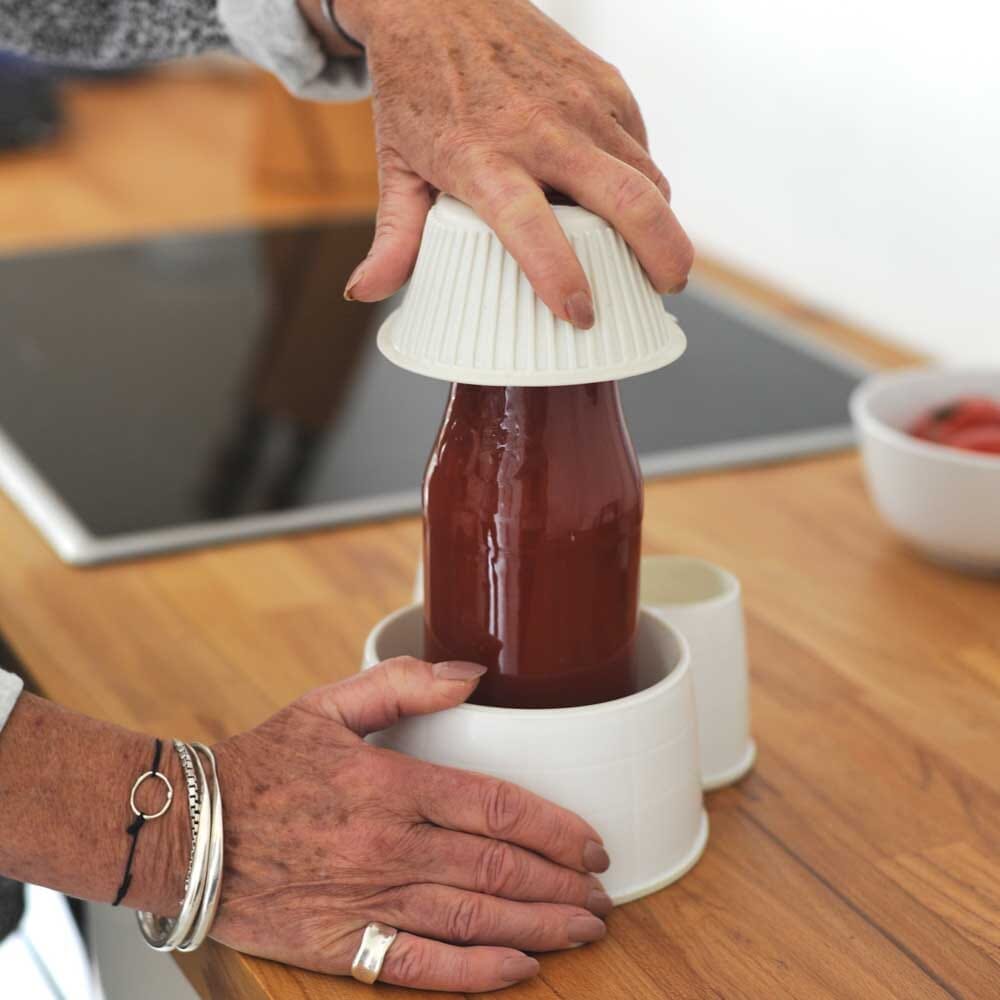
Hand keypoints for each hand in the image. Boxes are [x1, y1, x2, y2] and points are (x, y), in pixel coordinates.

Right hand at [211, 657, 612, 992]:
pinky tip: (520, 969)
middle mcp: (388, 845)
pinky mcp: (343, 944)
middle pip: (499, 869)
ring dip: (540, 927)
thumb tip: (473, 675)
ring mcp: (367, 900)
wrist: (185, 830)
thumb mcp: (327, 703)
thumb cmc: (261, 764)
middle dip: (563, 884)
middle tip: (602, 894)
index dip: (556, 828)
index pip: (497, 807)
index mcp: (391, 783)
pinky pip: (421, 967)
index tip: (592, 842)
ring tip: (584, 930)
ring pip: (474, 920)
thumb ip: (404, 682)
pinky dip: (476, 973)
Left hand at [331, 0, 693, 326]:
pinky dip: (643, 182)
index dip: (560, 274)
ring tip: (655, 256)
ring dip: (662, 223)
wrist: (438, 0)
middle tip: (667, 288)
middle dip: (663, 253)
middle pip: (627, 198)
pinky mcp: (605, 82)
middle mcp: (541, 128)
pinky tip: (626, 202)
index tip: (581, 314)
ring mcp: (581, 102)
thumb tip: (364, 293)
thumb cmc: (416, 90)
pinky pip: (640, 147)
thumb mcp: (396, 165)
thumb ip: (393, 236)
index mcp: (483, 157)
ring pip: (648, 176)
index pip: (530, 225)